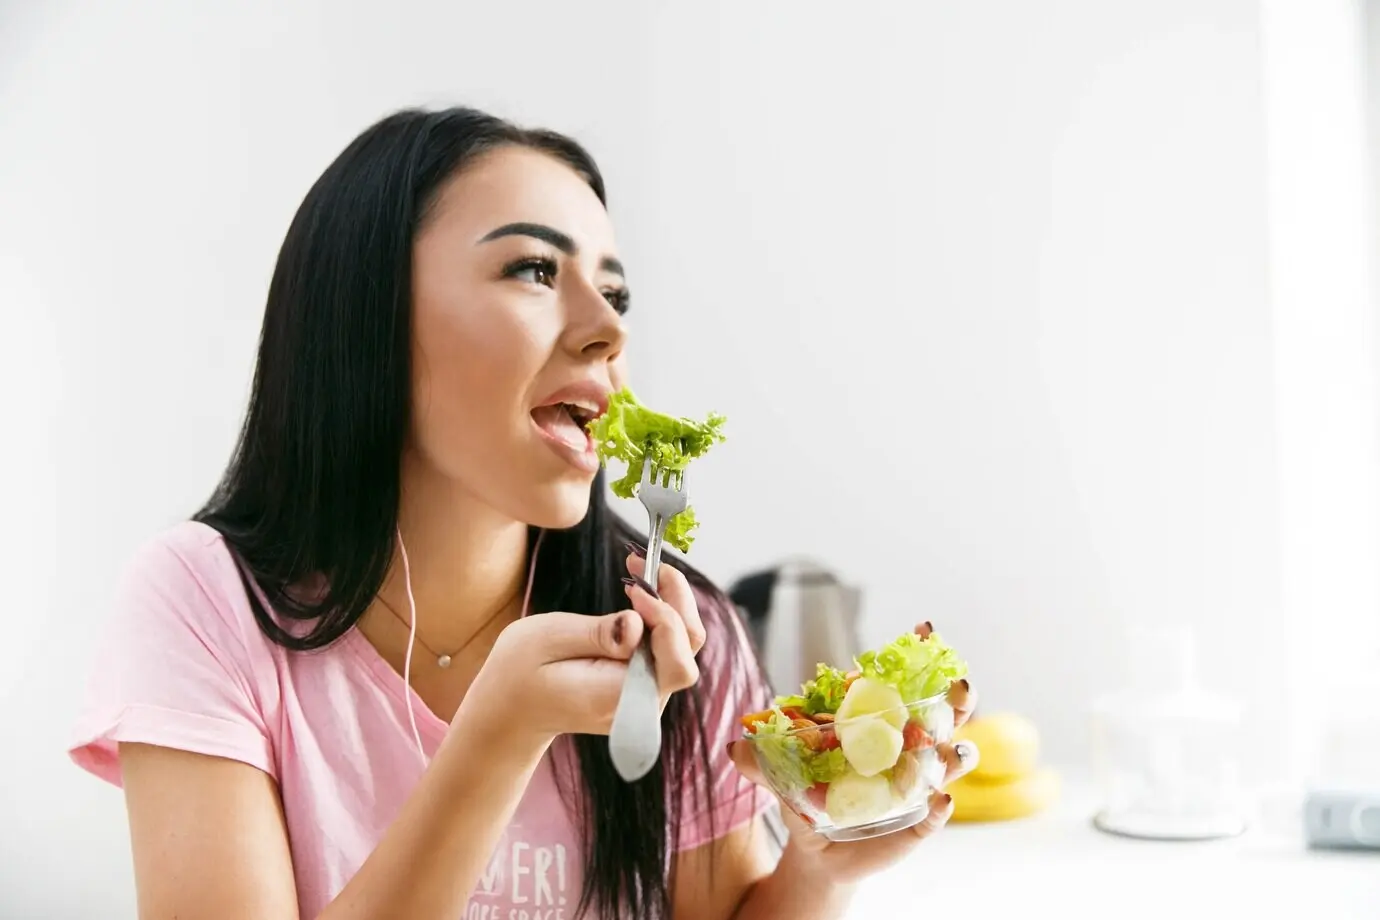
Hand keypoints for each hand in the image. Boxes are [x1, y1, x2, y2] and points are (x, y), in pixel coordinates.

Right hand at [463, 546, 704, 741]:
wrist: (509, 709)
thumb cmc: (520, 673)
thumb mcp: (548, 640)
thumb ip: (597, 633)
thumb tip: (637, 624)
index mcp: (619, 698)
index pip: (675, 663)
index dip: (666, 619)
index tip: (635, 587)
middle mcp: (640, 703)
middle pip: (687, 650)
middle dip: (675, 600)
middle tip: (643, 565)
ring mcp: (644, 696)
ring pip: (682, 645)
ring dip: (670, 601)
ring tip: (640, 571)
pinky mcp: (641, 684)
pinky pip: (666, 647)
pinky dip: (660, 613)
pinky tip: (638, 592)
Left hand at [728, 622, 978, 885]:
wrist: (817, 854)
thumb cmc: (807, 802)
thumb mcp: (785, 778)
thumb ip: (763, 761)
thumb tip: (733, 746)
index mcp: (880, 725)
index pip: (904, 683)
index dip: (919, 654)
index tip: (925, 628)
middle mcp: (908, 749)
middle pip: (945, 715)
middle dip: (957, 697)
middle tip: (957, 686)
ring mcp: (918, 785)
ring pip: (951, 761)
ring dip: (958, 753)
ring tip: (951, 750)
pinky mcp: (919, 823)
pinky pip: (937, 814)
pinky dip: (941, 807)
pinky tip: (939, 800)